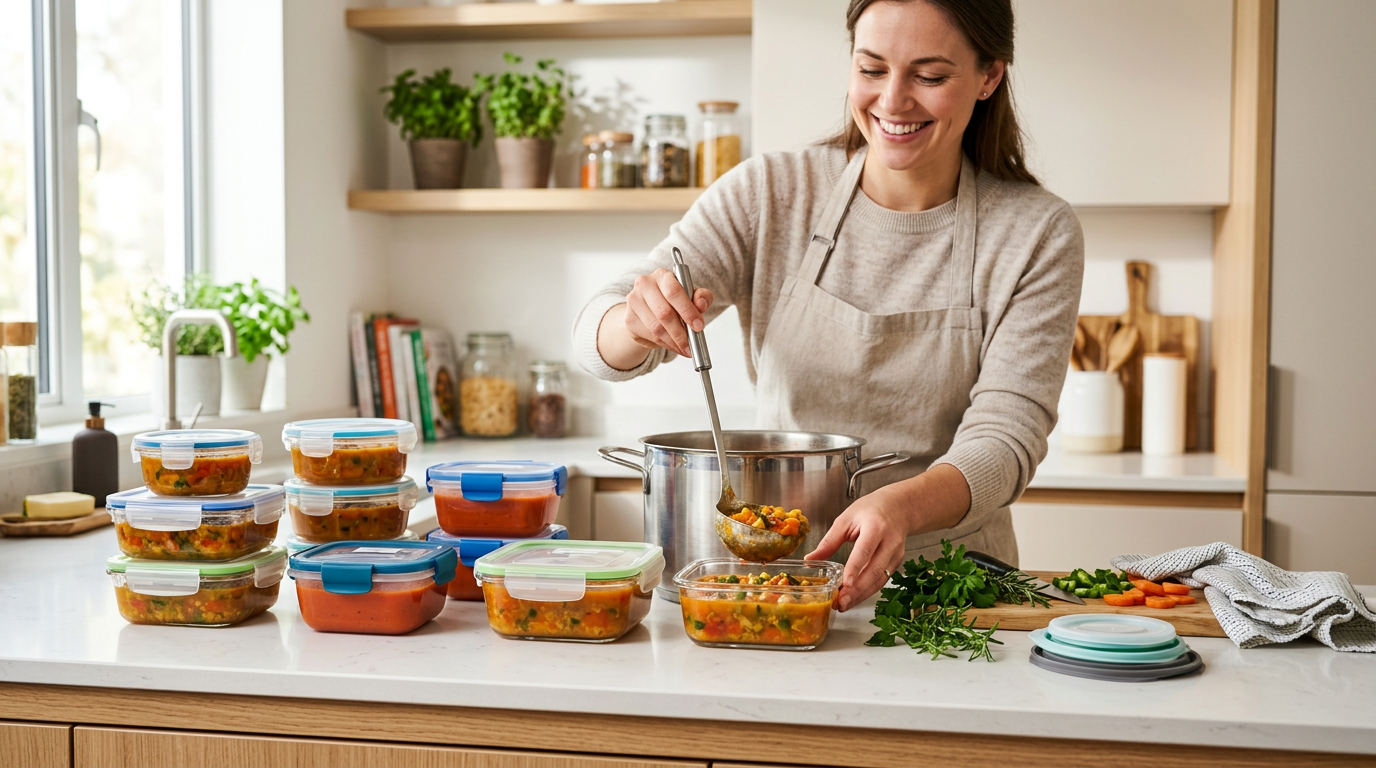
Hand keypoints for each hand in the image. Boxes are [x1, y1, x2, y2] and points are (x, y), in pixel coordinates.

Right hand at [623, 268, 713, 357]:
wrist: (650, 310)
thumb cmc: (673, 301)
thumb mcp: (691, 296)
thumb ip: (701, 297)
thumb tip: (701, 304)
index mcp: (662, 275)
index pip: (674, 292)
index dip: (687, 311)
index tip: (698, 326)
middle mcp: (644, 284)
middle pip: (664, 313)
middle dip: (681, 332)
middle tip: (692, 343)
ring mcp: (634, 301)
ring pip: (656, 327)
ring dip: (674, 341)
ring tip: (685, 348)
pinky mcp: (630, 319)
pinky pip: (650, 336)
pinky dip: (666, 344)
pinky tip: (675, 346)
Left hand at [805, 465, 972, 611]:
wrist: (899, 507)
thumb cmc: (871, 509)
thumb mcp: (846, 518)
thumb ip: (829, 540)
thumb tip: (810, 560)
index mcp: (876, 527)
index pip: (865, 551)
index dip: (855, 568)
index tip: (845, 583)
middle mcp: (889, 542)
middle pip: (874, 570)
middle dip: (857, 589)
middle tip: (840, 602)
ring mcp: (896, 554)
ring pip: (879, 579)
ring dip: (862, 595)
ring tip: (844, 604)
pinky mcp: (897, 563)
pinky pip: (882, 580)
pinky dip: (868, 591)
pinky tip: (854, 598)